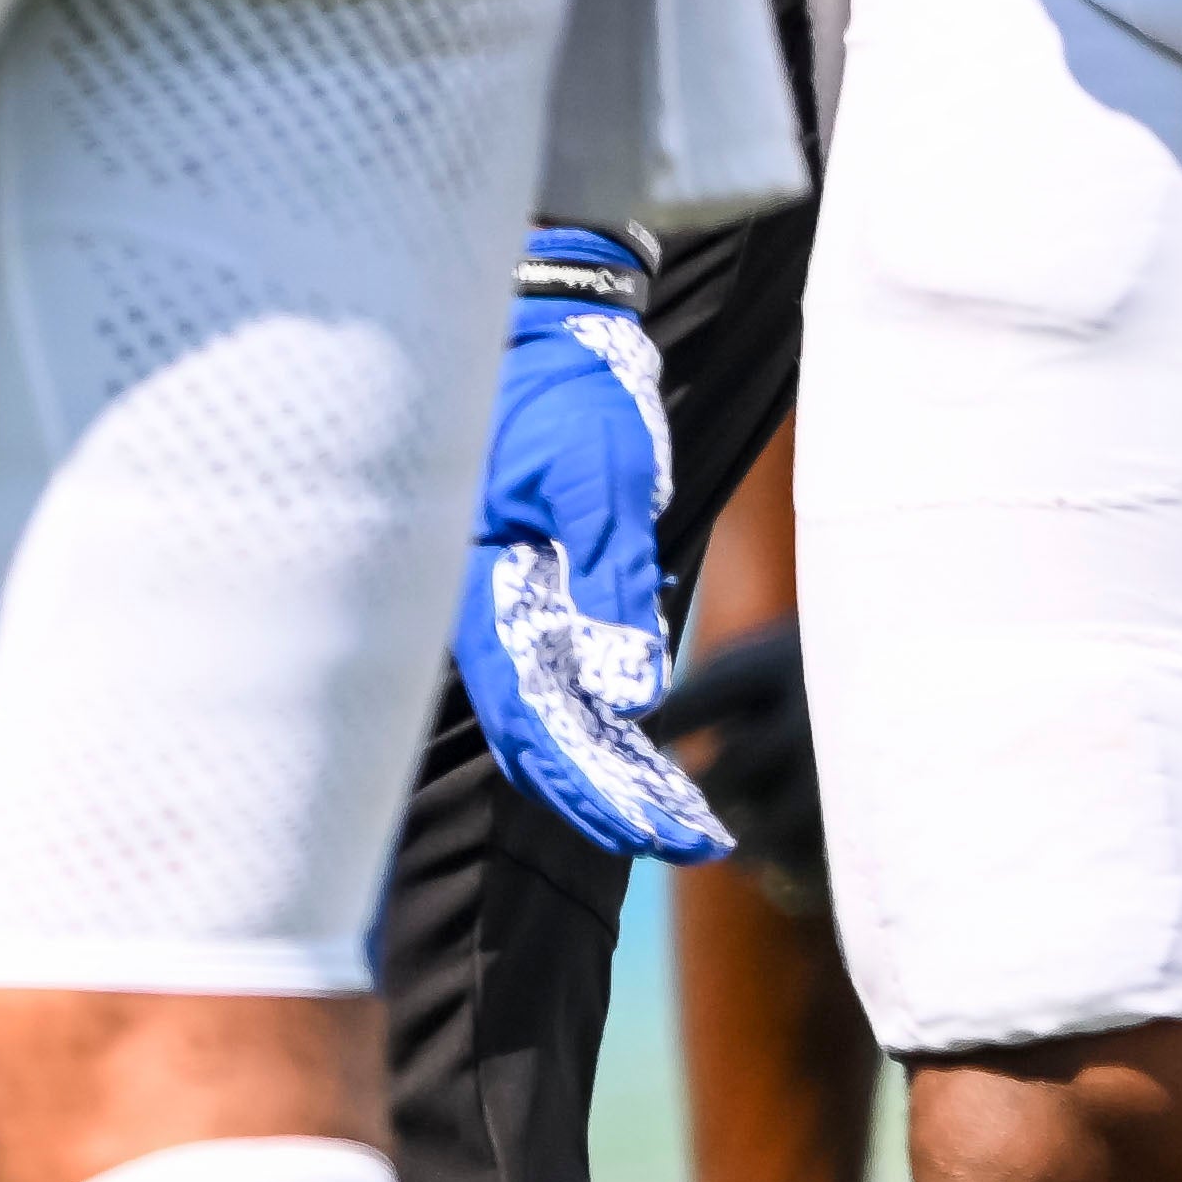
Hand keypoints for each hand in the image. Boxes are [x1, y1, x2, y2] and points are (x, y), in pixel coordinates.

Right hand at [457, 231, 733, 866]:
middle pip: (542, 743)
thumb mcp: (599, 479)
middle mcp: (489, 619)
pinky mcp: (539, 600)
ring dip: (617, 778)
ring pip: (555, 725)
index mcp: (483, 595)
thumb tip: (626, 698)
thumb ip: (608, 581)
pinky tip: (653, 759)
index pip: (536, 722)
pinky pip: (567, 686)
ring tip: (691, 822)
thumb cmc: (567, 399)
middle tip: (698, 842)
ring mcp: (512, 613)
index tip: (665, 829)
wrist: (548, 338)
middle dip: (614, 802)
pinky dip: (611, 733)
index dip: (598, 786)